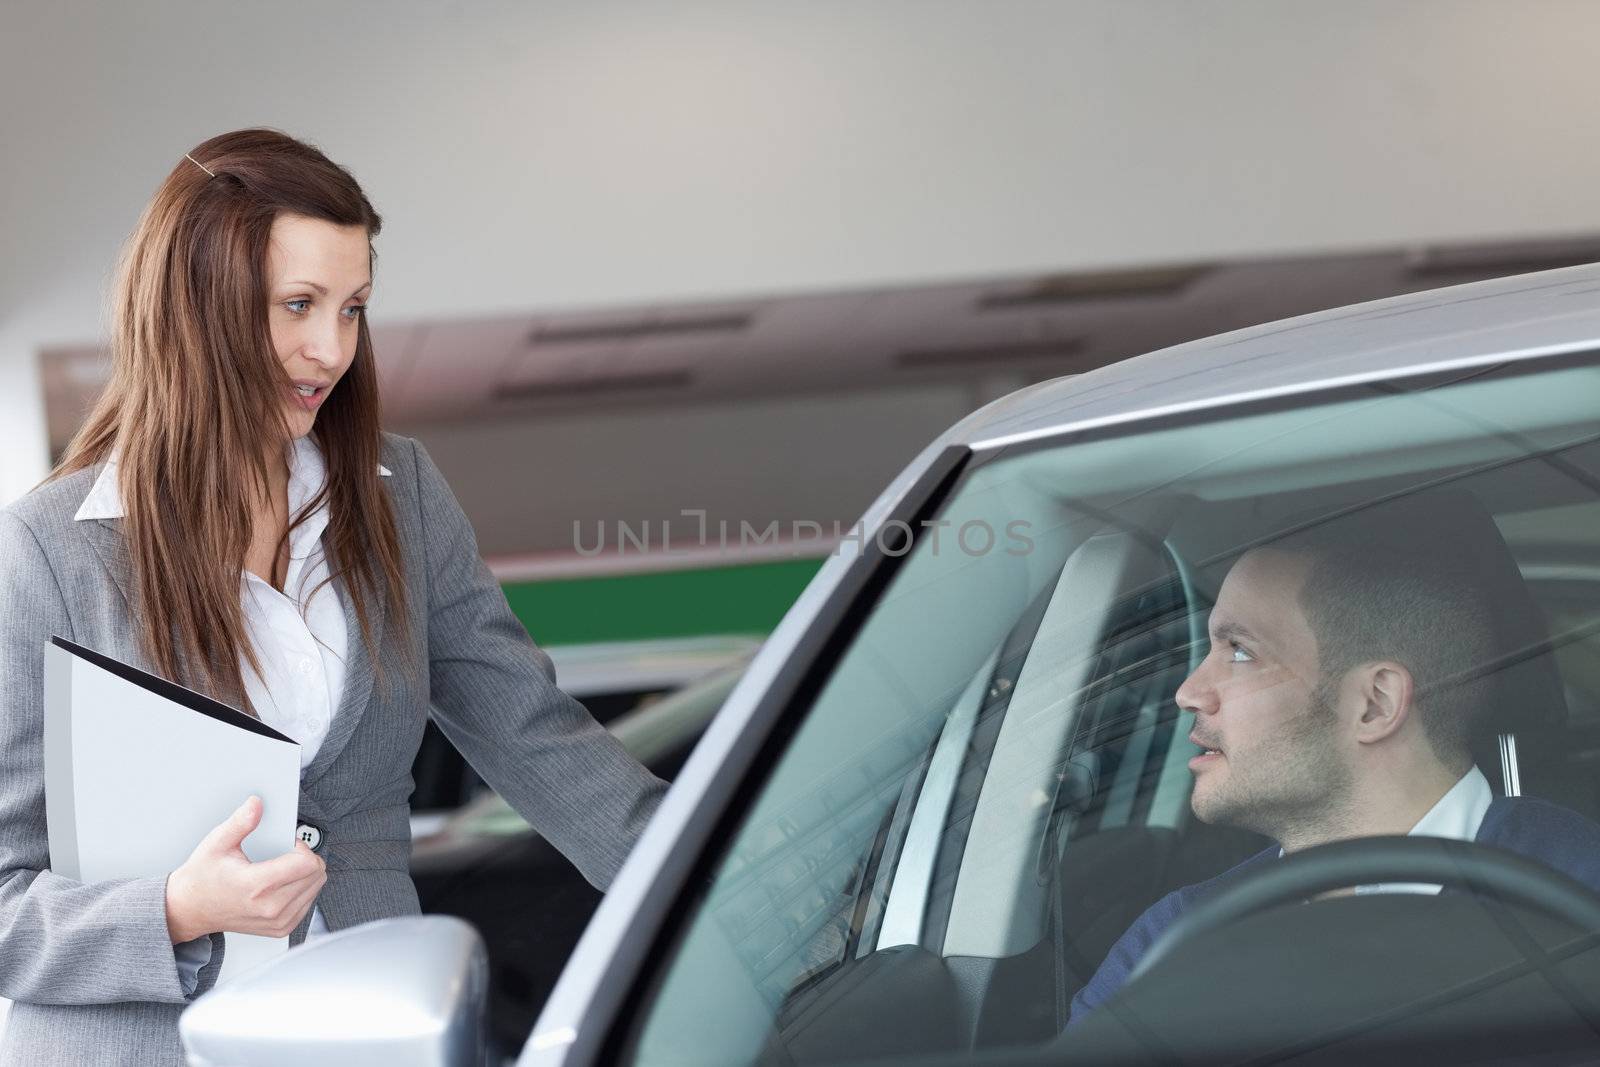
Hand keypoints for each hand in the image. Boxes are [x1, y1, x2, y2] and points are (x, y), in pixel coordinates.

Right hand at [164, 796, 326, 943]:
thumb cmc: (202, 877)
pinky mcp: (282, 928)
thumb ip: (240, 822)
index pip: (307, 864)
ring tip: (280, 869)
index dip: (301, 846)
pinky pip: (309, 902)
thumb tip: (256, 804)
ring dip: (306, 873)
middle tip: (283, 854)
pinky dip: (302, 889)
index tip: (287, 844)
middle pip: (317, 874)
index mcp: (257, 886)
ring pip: (316, 887)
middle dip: (305, 857)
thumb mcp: (217, 843)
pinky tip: (282, 884)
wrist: (190, 909)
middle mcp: (271, 908)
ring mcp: (278, 922)